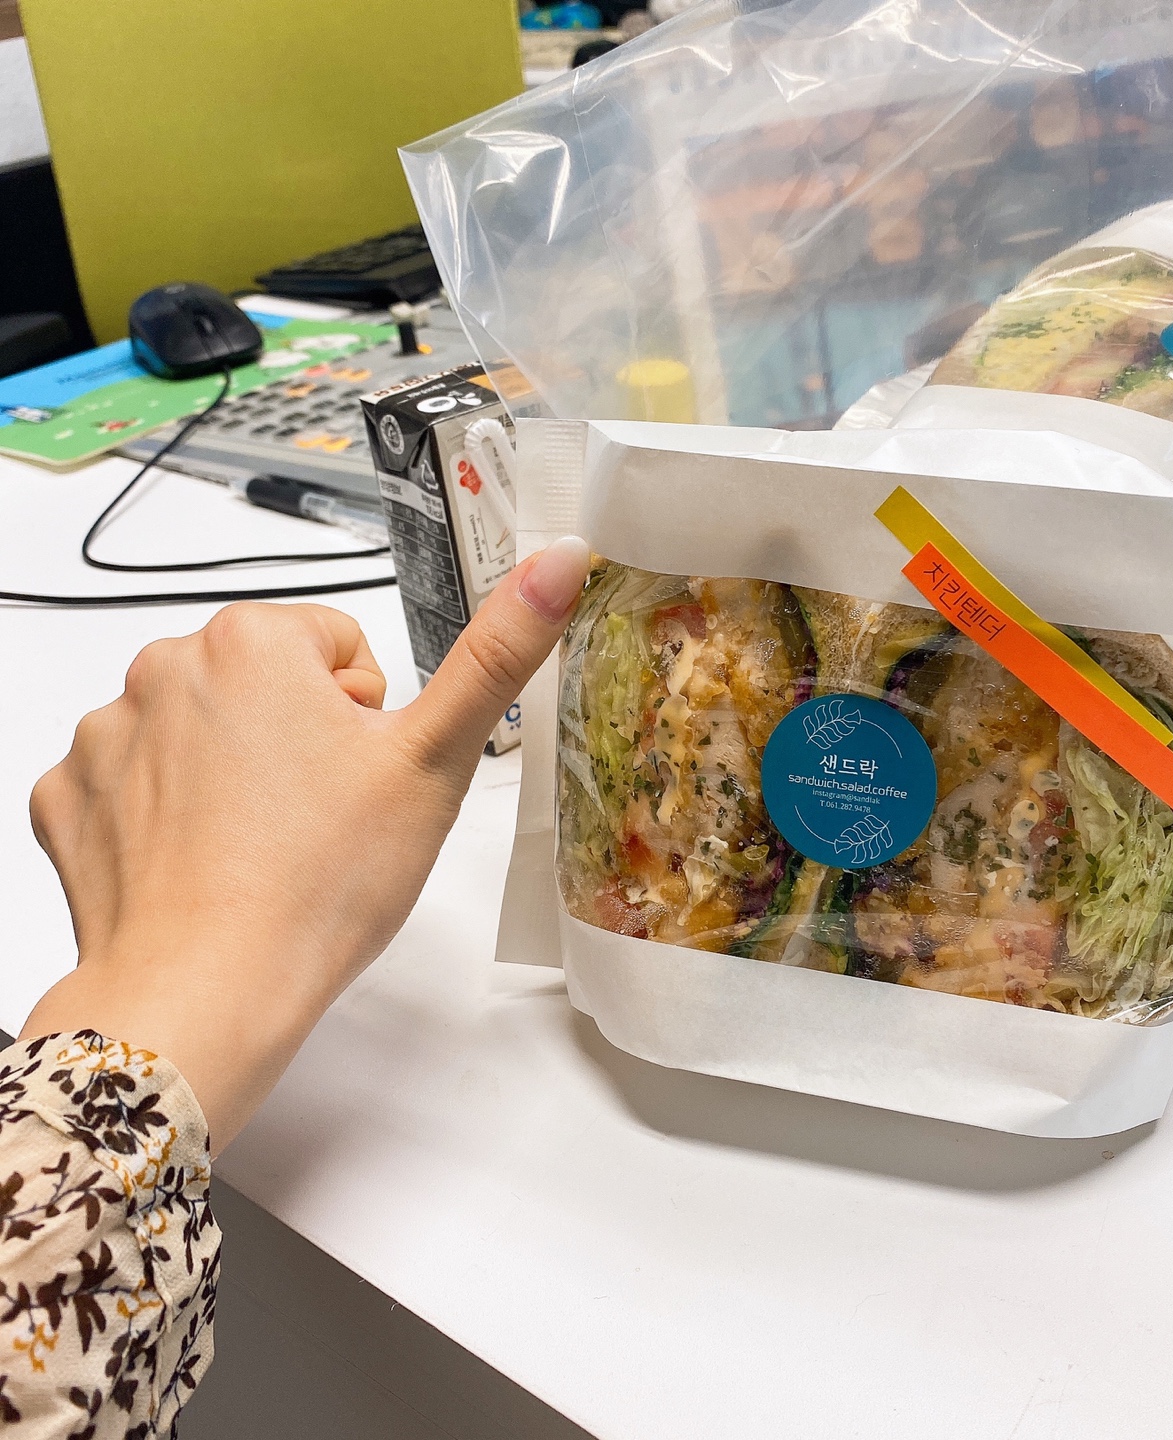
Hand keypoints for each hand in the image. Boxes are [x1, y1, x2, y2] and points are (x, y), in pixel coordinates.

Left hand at [22, 536, 590, 1152]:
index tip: (360, 779)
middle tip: (319, 818)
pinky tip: (204, 862)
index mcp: (255, 642)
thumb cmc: (320, 882)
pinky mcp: (67, 796)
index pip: (341, 649)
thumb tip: (558, 563)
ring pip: (204, 730)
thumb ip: (497, 655)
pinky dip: (167, 813)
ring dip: (234, 771)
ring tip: (261, 846)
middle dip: (299, 736)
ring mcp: (107, 734)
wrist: (206, 992)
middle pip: (269, 682)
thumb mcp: (434, 761)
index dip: (368, 719)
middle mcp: (166, 668)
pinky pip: (135, 780)